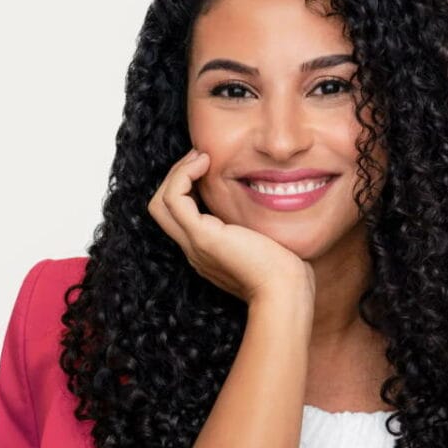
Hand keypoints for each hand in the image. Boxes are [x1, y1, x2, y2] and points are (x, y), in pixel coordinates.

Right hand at [147, 148, 315, 304]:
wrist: (286, 291)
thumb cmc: (286, 271)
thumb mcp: (266, 241)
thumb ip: (257, 225)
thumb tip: (272, 200)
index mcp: (207, 251)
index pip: (180, 216)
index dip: (188, 187)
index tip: (210, 167)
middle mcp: (194, 249)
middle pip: (162, 208)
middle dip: (177, 176)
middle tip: (201, 156)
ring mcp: (195, 244)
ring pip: (160, 202)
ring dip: (177, 172)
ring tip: (201, 157)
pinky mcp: (202, 237)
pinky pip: (174, 199)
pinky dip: (183, 175)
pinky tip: (205, 163)